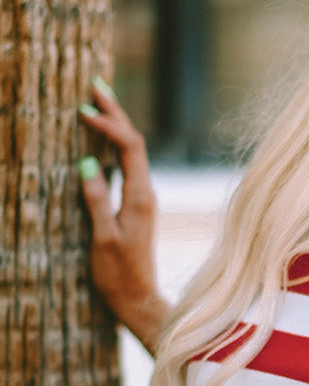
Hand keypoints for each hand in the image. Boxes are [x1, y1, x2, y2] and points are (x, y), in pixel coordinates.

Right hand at [77, 78, 170, 353]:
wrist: (138, 301)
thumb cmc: (119, 274)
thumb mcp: (103, 237)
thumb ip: (97, 199)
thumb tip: (87, 163)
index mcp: (141, 196)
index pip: (129, 146)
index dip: (108, 124)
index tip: (84, 109)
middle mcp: (146, 193)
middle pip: (134, 142)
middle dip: (115, 113)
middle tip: (95, 85)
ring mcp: (143, 199)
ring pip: (131, 152)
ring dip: (114, 125)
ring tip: (96, 102)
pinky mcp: (136, 206)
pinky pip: (126, 166)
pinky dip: (112, 146)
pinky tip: (100, 140)